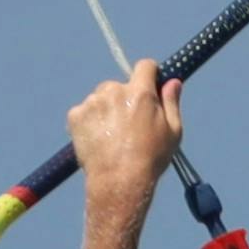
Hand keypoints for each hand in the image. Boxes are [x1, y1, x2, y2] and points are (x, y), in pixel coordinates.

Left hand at [65, 63, 181, 209]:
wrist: (119, 182)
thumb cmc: (151, 159)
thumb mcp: (173, 131)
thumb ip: (171, 102)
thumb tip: (173, 81)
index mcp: (140, 92)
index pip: (145, 66)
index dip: (150, 74)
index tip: (150, 85)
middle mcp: (113, 91)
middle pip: (120, 85)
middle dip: (125, 98)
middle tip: (130, 124)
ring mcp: (92, 102)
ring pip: (101, 98)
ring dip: (106, 109)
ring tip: (113, 137)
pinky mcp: (75, 115)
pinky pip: (85, 111)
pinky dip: (90, 121)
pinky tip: (99, 139)